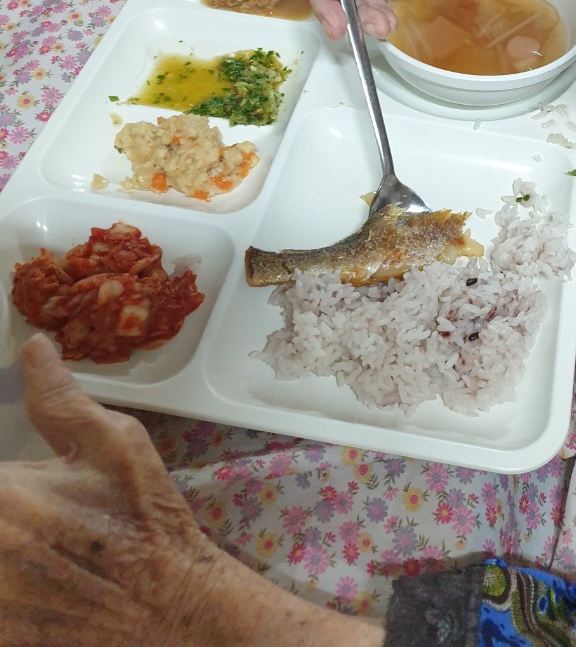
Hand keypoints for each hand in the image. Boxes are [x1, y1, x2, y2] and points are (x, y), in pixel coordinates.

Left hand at [0, 335, 383, 646]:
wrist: (169, 605)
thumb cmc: (143, 517)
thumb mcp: (114, 443)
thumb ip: (58, 398)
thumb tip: (34, 347)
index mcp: (2, 495)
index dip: (3, 477)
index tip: (18, 482)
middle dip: (5, 504)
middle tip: (38, 509)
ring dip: (5, 545)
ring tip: (40, 544)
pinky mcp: (1, 636)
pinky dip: (9, 583)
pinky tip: (38, 574)